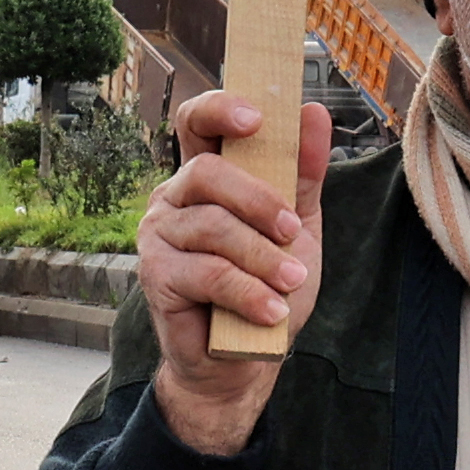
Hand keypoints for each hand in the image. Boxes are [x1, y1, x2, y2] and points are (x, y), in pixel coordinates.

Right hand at [137, 91, 326, 457]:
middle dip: (258, 199)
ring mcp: (158, 235)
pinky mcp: (155, 275)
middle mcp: (174, 198)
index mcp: (206, 177)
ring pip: (212, 227)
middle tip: (293, 230)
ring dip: (262, 257)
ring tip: (292, 282)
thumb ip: (302, 174)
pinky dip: (247, 291)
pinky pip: (206, 272)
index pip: (197, 122)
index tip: (256, 118)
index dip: (220, 109)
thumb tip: (314, 113)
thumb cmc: (266, 287)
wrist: (244, 360)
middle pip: (207, 172)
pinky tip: (270, 310)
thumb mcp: (297, 228)